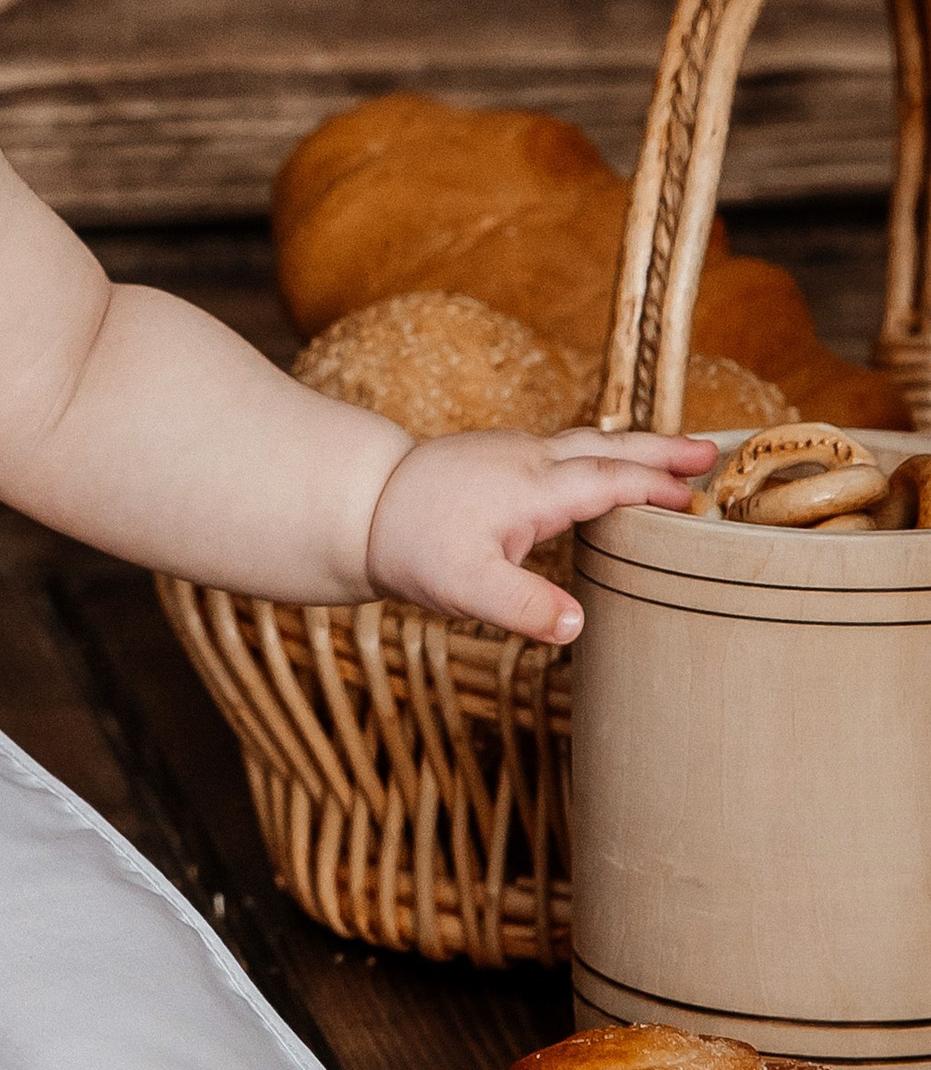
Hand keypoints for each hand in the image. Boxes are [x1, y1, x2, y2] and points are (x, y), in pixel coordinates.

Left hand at [365, 427, 714, 642]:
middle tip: (711, 451)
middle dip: (660, 450)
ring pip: (586, 443)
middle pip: (608, 448)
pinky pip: (565, 449)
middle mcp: (529, 460)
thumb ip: (521, 607)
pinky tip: (606, 469)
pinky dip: (600, 453)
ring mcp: (512, 453)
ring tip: (676, 454)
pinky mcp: (498, 457)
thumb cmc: (411, 545)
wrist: (357, 503)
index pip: (608, 482)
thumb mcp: (464, 589)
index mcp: (532, 488)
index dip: (654, 489)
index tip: (696, 499)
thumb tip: (577, 626)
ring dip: (634, 448)